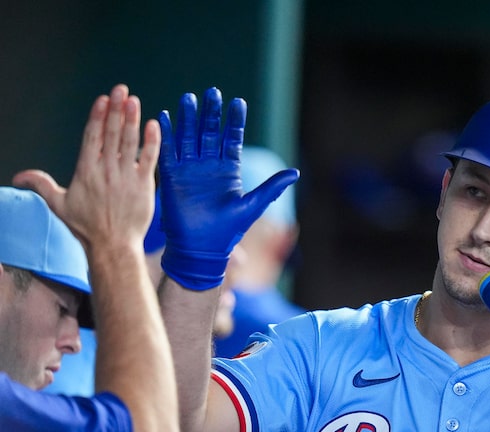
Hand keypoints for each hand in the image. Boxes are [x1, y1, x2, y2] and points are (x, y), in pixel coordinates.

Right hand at [12, 84, 158, 251]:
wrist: (112, 244)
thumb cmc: (86, 226)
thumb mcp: (59, 204)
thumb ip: (42, 185)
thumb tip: (18, 176)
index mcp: (86, 170)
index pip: (91, 137)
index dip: (98, 116)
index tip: (103, 100)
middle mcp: (106, 169)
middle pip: (111, 134)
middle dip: (116, 110)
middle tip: (121, 90)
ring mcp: (126, 176)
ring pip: (129, 142)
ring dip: (132, 120)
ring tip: (134, 101)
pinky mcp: (144, 185)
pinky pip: (150, 159)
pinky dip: (152, 142)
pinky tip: (155, 125)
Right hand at [157, 87, 298, 289]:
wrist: (202, 249)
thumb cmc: (228, 231)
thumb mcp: (253, 206)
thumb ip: (271, 188)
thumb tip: (295, 173)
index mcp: (229, 169)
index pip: (232, 138)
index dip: (234, 121)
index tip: (238, 102)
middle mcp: (209, 165)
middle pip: (209, 131)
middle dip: (211, 113)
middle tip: (212, 92)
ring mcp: (190, 169)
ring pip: (189, 137)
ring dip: (188, 118)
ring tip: (189, 98)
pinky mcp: (172, 176)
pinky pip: (167, 151)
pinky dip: (165, 135)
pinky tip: (163, 117)